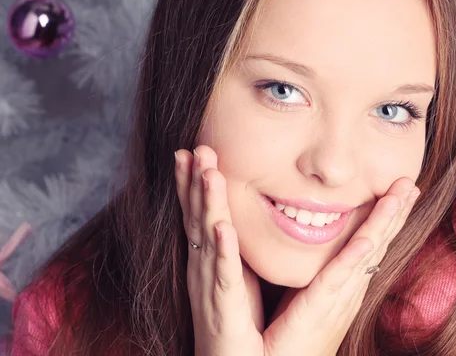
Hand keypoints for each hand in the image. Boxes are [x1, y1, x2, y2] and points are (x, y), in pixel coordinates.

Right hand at [175, 145, 264, 355]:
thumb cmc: (240, 331)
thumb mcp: (239, 283)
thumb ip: (238, 253)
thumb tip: (239, 224)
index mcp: (210, 265)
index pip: (199, 218)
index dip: (193, 186)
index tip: (192, 152)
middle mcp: (204, 273)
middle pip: (196, 220)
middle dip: (192, 183)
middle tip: (193, 148)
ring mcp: (211, 291)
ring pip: (206, 239)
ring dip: (205, 204)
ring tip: (206, 171)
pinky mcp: (224, 311)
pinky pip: (224, 276)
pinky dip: (222, 251)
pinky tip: (222, 228)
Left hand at [262, 177, 418, 355]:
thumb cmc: (290, 336)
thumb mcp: (306, 294)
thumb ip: (315, 270)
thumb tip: (310, 239)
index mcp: (346, 284)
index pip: (371, 243)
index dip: (387, 217)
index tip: (401, 190)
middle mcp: (350, 289)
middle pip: (378, 242)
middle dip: (396, 212)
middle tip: (411, 182)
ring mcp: (339, 298)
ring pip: (368, 253)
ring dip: (385, 222)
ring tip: (401, 194)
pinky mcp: (319, 308)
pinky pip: (338, 279)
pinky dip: (355, 259)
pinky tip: (367, 240)